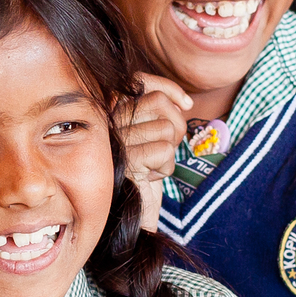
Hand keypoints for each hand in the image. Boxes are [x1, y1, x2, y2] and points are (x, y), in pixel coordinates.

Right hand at [116, 74, 191, 231]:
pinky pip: (164, 151)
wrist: (130, 215)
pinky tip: (150, 177)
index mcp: (112, 110)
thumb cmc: (143, 174)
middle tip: (168, 146)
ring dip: (171, 152)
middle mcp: (109, 121)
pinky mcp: (125, 160)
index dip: (169, 87)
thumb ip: (159, 114)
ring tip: (154, 165)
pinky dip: (166, 168)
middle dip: (177, 124)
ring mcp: (114, 140)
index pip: (140, 81)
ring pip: (166, 128)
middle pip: (159, 101)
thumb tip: (184, 102)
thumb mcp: (151, 137)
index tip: (186, 105)